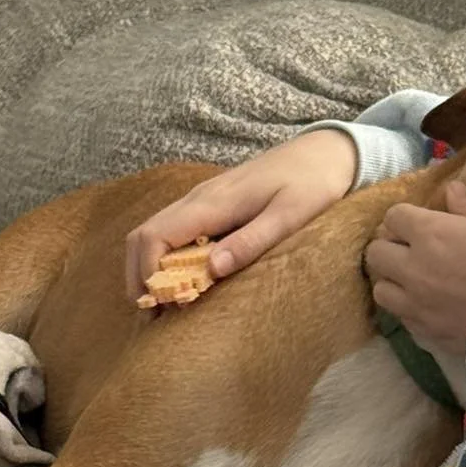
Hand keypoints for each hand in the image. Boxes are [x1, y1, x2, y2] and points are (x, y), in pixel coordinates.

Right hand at [125, 128, 357, 309]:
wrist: (326, 152)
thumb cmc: (313, 184)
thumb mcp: (290, 216)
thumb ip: (251, 241)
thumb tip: (212, 270)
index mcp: (212, 202)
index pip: (155, 236)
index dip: (148, 273)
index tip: (163, 304)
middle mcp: (198, 198)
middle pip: (143, 235)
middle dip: (139, 275)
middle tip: (153, 314)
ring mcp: (202, 199)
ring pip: (154, 232)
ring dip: (149, 267)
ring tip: (164, 305)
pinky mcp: (212, 204)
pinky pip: (173, 230)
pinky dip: (165, 257)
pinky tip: (183, 281)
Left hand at [363, 181, 465, 360]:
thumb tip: (451, 190)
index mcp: (431, 232)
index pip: (394, 217)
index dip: (406, 218)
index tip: (420, 223)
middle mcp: (414, 267)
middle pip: (376, 253)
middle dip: (390, 248)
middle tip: (411, 251)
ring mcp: (416, 304)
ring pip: (381, 290)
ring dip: (393, 282)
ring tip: (415, 283)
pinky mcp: (426, 334)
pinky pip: (402, 319)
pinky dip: (410, 311)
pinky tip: (431, 308)